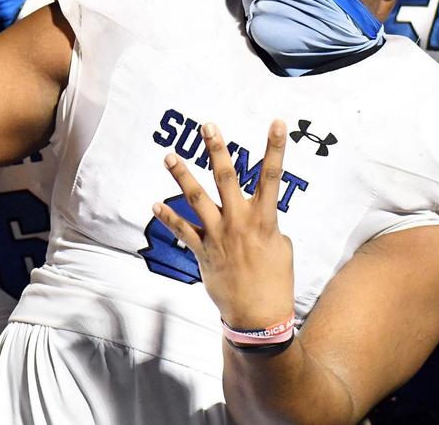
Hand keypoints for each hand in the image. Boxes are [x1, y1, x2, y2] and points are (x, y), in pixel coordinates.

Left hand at [152, 120, 293, 328]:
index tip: (277, 122)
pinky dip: (168, 217)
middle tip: (208, 126)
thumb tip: (258, 219)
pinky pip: (181, 230)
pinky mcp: (202, 251)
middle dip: (217, 149)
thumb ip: (269, 226)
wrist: (258, 315)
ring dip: (181, 175)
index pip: (272, 176)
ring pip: (196, 198)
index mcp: (264, 218)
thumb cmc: (276, 281)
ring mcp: (218, 235)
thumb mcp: (283, 248)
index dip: (275, 147)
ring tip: (169, 155)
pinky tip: (155, 204)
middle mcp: (239, 221)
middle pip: (226, 177)